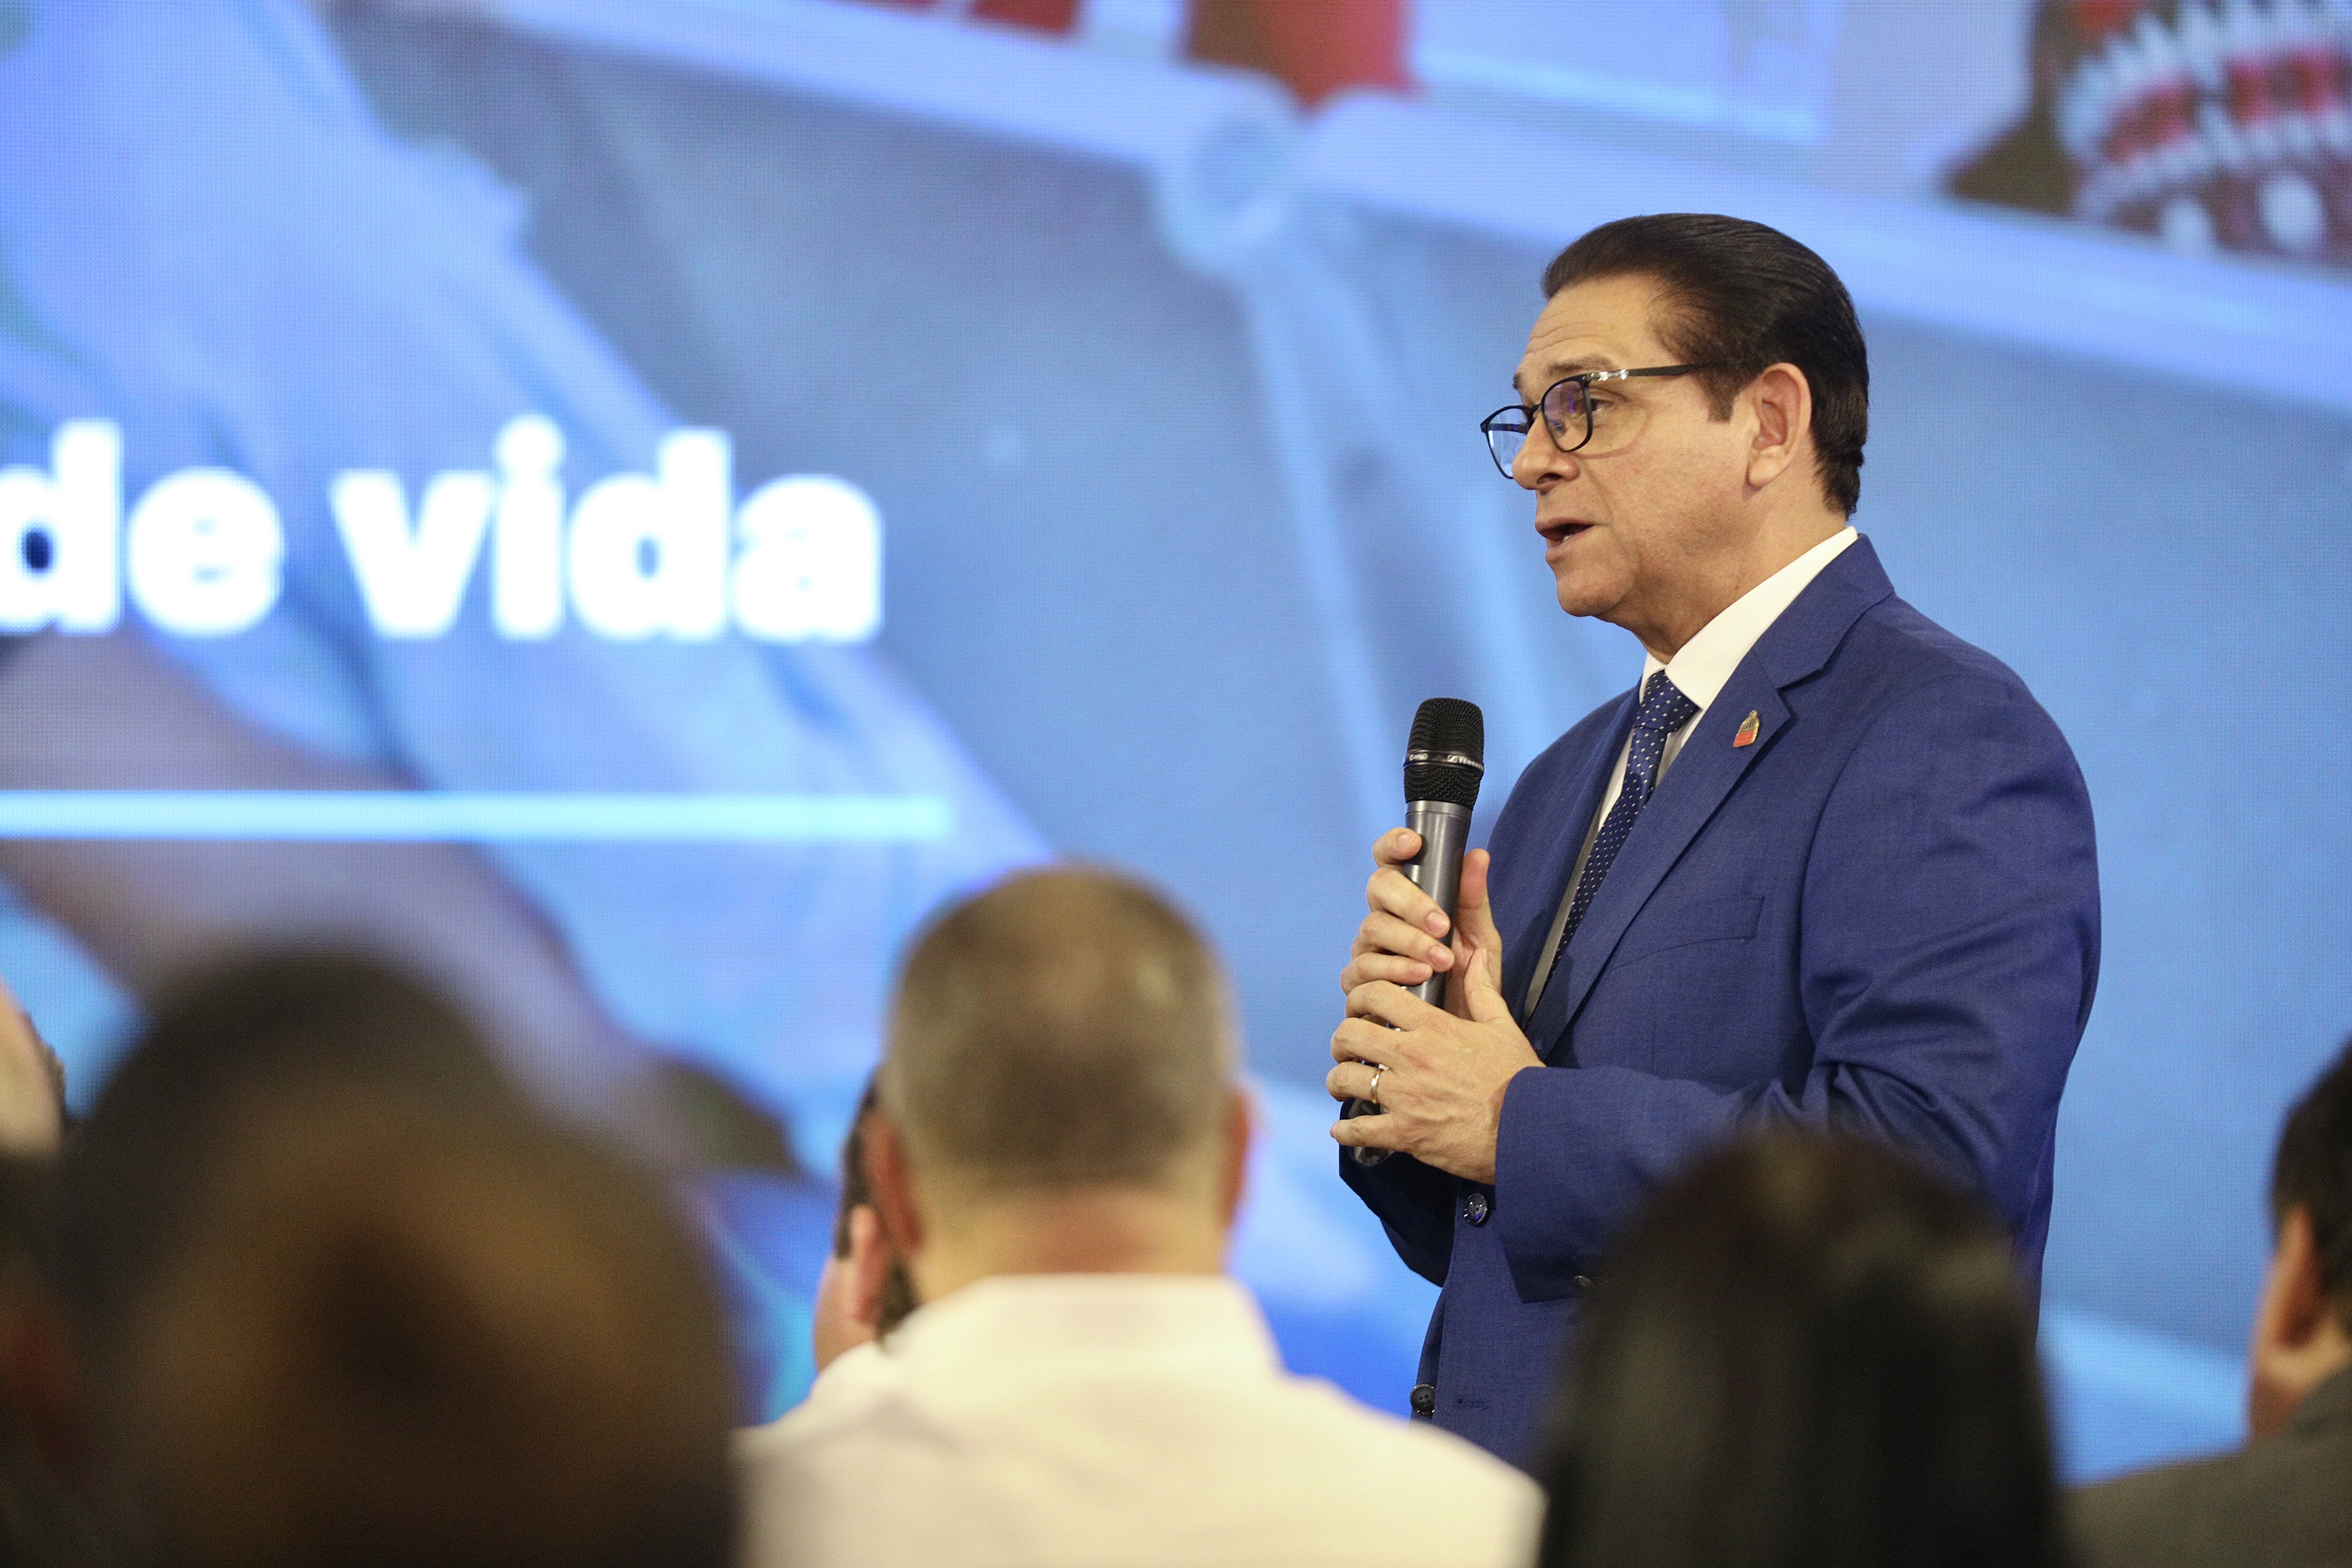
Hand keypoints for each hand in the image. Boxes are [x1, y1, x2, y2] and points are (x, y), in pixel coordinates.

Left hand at [1327, 940, 1539, 1183]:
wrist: (1530, 1129)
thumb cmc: (1519, 1078)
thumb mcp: (1502, 1027)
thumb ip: (1482, 990)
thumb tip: (1476, 956)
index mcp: (1434, 1027)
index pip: (1376, 994)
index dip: (1359, 997)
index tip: (1359, 1009)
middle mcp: (1413, 1057)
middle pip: (1350, 1034)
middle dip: (1342, 1041)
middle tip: (1347, 1049)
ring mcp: (1406, 1096)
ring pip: (1345, 1078)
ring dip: (1339, 1082)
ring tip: (1344, 1085)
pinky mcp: (1405, 1132)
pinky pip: (1359, 1129)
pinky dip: (1346, 1131)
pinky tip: (1344, 1129)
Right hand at [1341, 835, 1508, 1021]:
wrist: (1459, 1033)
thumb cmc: (1468, 981)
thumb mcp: (1481, 940)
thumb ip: (1475, 900)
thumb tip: (1478, 855)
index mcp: (1408, 900)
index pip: (1390, 861)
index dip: (1393, 845)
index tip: (1413, 844)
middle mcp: (1383, 919)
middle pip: (1378, 889)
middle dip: (1411, 904)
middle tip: (1442, 925)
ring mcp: (1367, 949)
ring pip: (1371, 928)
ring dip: (1408, 943)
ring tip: (1440, 962)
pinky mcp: (1359, 984)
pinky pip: (1362, 969)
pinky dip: (1392, 972)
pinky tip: (1418, 979)